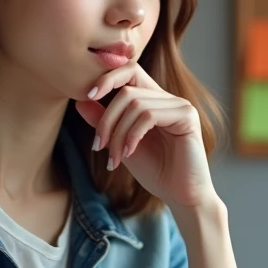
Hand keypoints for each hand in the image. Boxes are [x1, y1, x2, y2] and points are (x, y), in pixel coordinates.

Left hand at [74, 64, 215, 208]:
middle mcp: (168, 99)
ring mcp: (180, 105)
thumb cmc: (156, 171)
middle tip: (98, 146)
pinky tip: (129, 153)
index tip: (88, 96)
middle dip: (107, 120)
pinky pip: (149, 115)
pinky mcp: (187, 116)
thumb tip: (80, 101)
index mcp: (154, 100)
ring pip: (135, 104)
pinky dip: (132, 135)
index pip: (130, 71)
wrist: (181, 195)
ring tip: (114, 157)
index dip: (107, 78)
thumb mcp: (122, 143)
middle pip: (127, 91)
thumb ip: (105, 122)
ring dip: (118, 133)